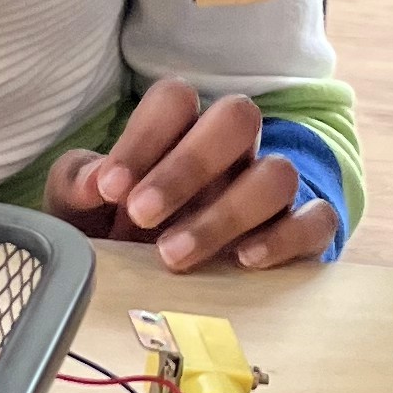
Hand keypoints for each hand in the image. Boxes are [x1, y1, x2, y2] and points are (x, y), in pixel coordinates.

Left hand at [44, 80, 339, 273]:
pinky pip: (316, 220)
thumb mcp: (82, 211)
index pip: (177, 99)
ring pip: (277, 173)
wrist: (163, 293)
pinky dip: (284, 238)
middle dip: (188, 166)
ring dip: (225, 214)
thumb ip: (76, 184)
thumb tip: (95, 180)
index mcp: (180, 131)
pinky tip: (242, 263)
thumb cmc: (119, 234)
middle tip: (140, 215)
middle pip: (238, 118)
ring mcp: (270, 191)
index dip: (144, 137)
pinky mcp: (300, 232)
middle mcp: (232, 152)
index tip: (111, 189)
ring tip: (171, 256)